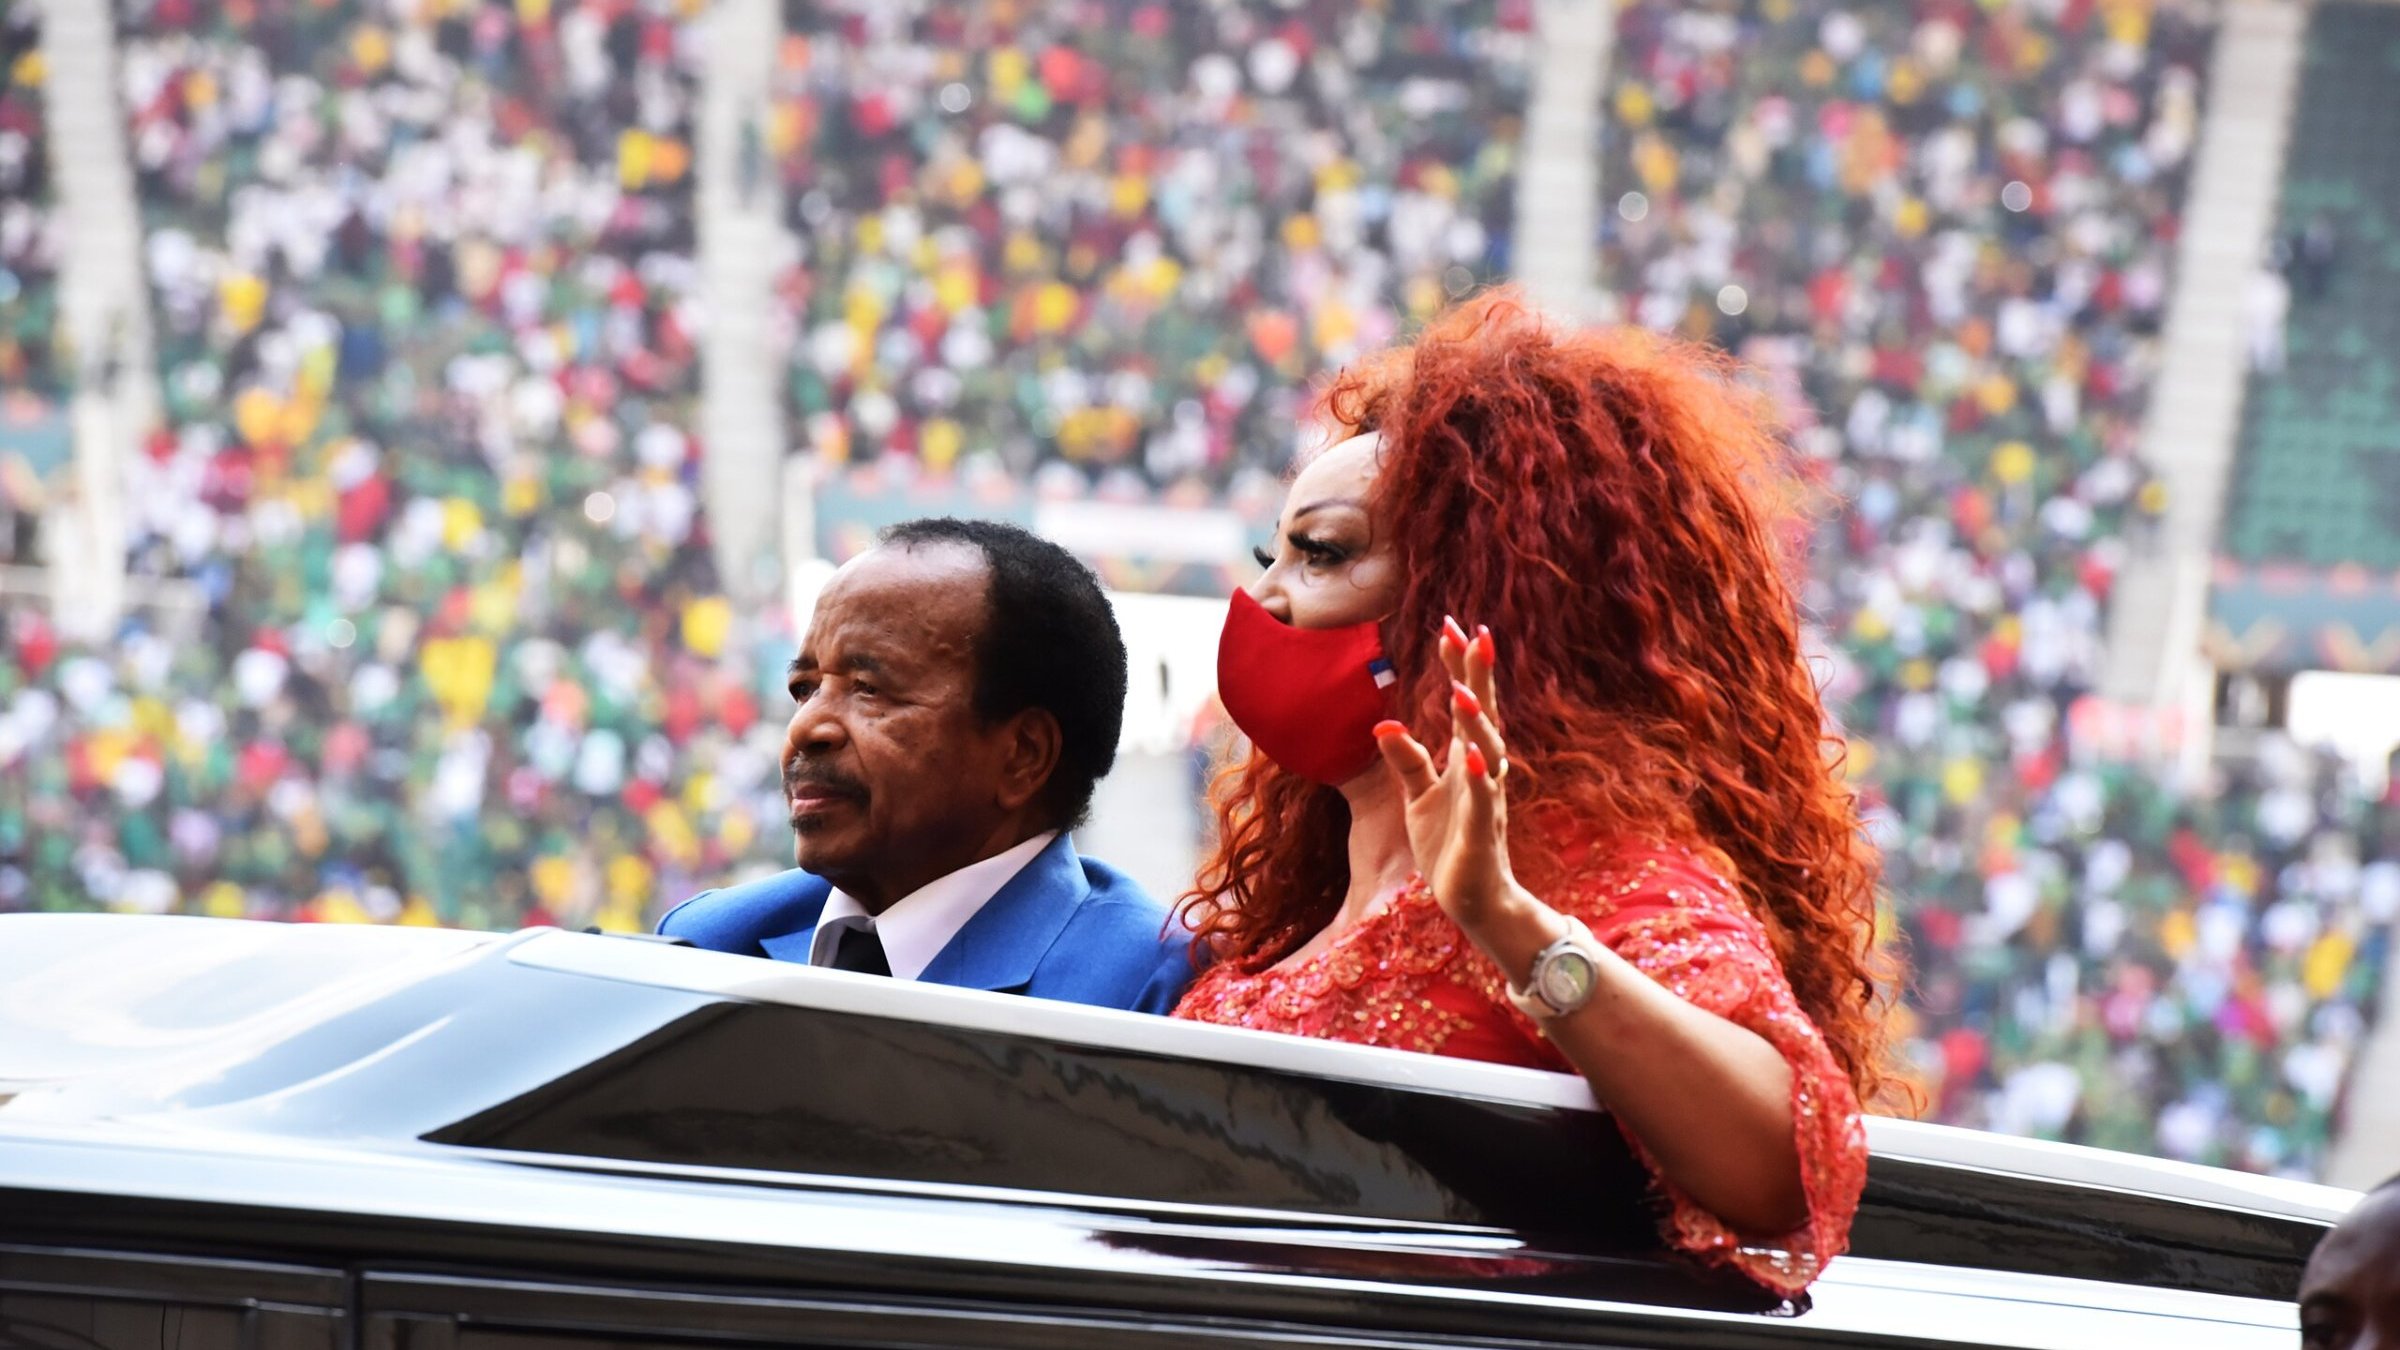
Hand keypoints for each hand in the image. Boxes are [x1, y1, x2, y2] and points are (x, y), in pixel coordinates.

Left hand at [1373, 616, 1523, 931]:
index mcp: (1465, 758)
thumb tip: (1384, 723)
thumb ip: (1406, 760)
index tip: (1451, 625)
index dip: (1460, 667)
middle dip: (1479, 676)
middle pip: (1482, 715)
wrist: (1476, 898)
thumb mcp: (1418, 797)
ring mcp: (1486, 798)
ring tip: (1463, 690)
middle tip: (1474, 634)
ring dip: (1476, 722)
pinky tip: (1471, 756)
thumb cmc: (1450, 843)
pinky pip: (1483, 799)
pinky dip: (1477, 777)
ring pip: (1487, 752)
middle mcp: (1482, 770)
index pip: (1463, 704)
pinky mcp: (1482, 831)